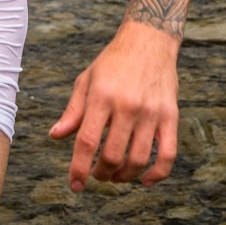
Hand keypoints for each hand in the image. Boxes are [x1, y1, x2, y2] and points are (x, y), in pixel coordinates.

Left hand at [49, 20, 180, 188]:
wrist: (149, 39)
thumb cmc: (113, 61)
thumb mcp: (87, 80)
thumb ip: (73, 111)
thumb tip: (55, 136)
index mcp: (102, 96)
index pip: (87, 142)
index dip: (79, 168)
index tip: (75, 185)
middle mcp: (127, 105)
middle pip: (112, 155)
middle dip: (101, 174)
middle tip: (97, 175)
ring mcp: (151, 112)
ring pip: (137, 159)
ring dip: (124, 176)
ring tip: (116, 175)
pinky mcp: (170, 116)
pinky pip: (168, 154)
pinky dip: (157, 174)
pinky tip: (144, 180)